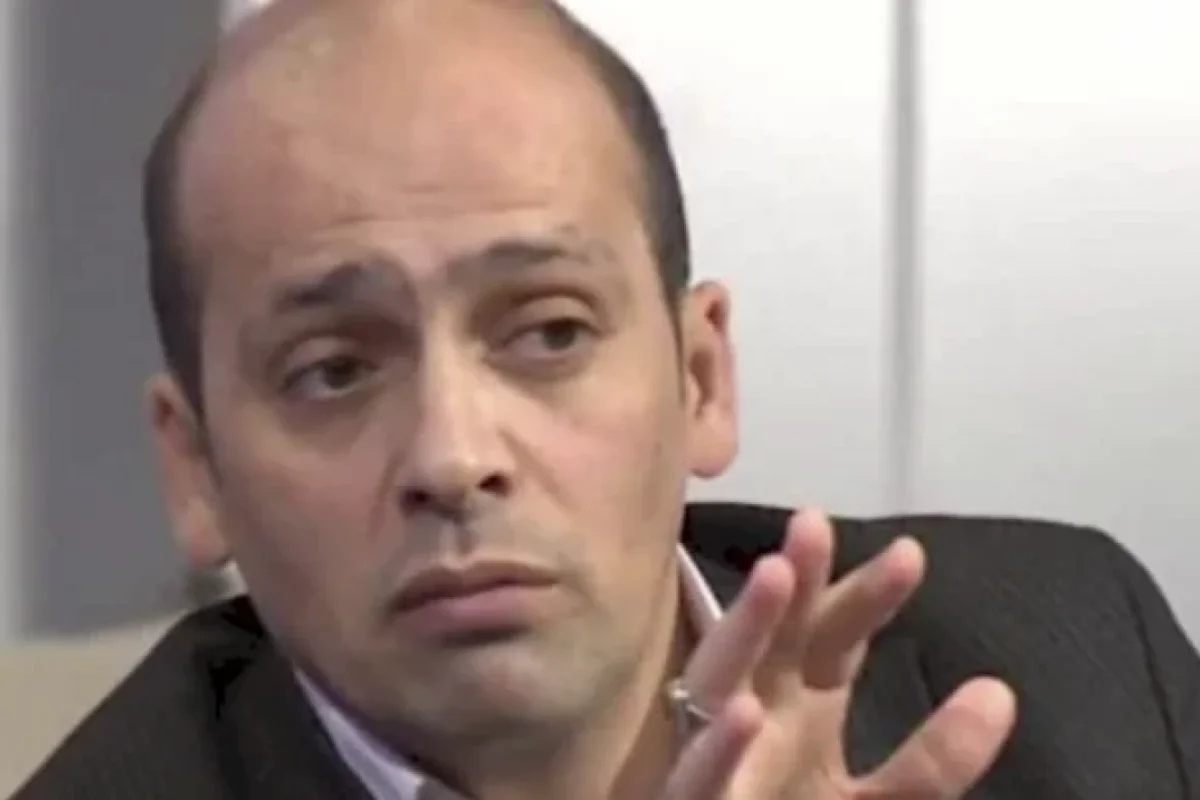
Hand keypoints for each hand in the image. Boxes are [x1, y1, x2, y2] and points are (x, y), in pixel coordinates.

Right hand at [663, 509, 1016, 798]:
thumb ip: (934, 761)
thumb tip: (998, 692)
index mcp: (800, 704)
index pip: (831, 634)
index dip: (866, 595)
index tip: (908, 555)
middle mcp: (754, 711)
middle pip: (777, 636)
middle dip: (795, 578)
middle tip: (814, 520)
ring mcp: (718, 752)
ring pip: (720, 678)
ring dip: (745, 625)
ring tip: (774, 573)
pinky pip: (700, 775)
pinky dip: (718, 745)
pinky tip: (743, 713)